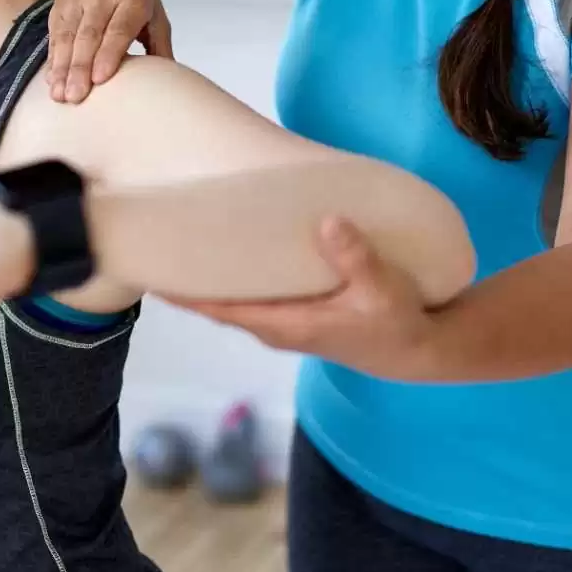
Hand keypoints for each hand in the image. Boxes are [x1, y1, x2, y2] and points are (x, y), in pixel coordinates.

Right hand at [47, 0, 172, 102]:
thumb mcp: (155, 9)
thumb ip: (160, 44)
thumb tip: (167, 82)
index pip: (118, 29)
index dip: (108, 54)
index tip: (100, 79)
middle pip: (89, 36)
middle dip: (80, 68)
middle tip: (76, 97)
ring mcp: (76, 2)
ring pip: (67, 38)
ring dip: (62, 68)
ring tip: (59, 95)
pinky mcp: (59, 7)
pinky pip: (54, 36)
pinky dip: (52, 59)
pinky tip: (51, 80)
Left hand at [167, 217, 443, 381]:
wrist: (418, 348)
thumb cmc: (397, 320)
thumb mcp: (382, 288)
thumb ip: (355, 257)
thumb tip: (328, 222)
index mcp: (286, 324)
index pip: (221, 309)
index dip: (186, 295)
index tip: (153, 274)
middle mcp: (275, 327)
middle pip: (217, 304)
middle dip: (186, 281)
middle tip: (156, 242)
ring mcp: (284, 323)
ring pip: (233, 300)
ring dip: (208, 279)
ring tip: (181, 241)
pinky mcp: (296, 314)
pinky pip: (251, 296)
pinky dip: (233, 278)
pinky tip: (227, 252)